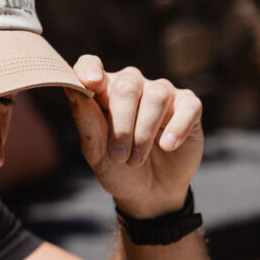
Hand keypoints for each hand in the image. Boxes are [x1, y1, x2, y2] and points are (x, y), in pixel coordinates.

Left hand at [65, 56, 203, 218]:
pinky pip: (187, 106)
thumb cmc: (117, 167)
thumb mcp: (96, 152)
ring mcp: (161, 92)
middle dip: (121, 124)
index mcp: (103, 91)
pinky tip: (168, 146)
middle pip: (127, 86)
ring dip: (144, 133)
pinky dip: (177, 128)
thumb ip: (86, 121)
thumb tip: (71, 90)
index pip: (92, 65)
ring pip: (156, 96)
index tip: (91, 84)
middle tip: (118, 155)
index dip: (90, 70)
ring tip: (136, 160)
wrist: (149, 193)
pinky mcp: (188, 106)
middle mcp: (132, 85)